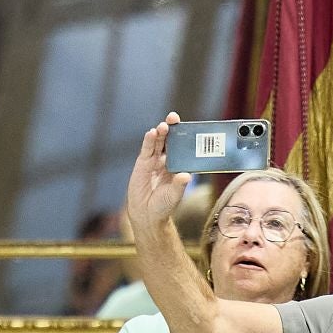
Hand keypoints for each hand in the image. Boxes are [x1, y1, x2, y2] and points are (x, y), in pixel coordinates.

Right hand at [126, 113, 190, 233]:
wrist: (147, 214)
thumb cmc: (164, 205)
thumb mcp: (174, 195)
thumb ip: (179, 185)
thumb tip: (186, 176)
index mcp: (178, 165)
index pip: (182, 147)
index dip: (185, 136)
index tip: (190, 127)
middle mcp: (167, 160)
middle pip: (170, 140)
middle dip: (172, 128)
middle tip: (174, 118)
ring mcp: (154, 160)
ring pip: (158, 142)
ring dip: (160, 133)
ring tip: (164, 126)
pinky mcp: (142, 163)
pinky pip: (146, 149)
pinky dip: (148, 141)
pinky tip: (151, 133)